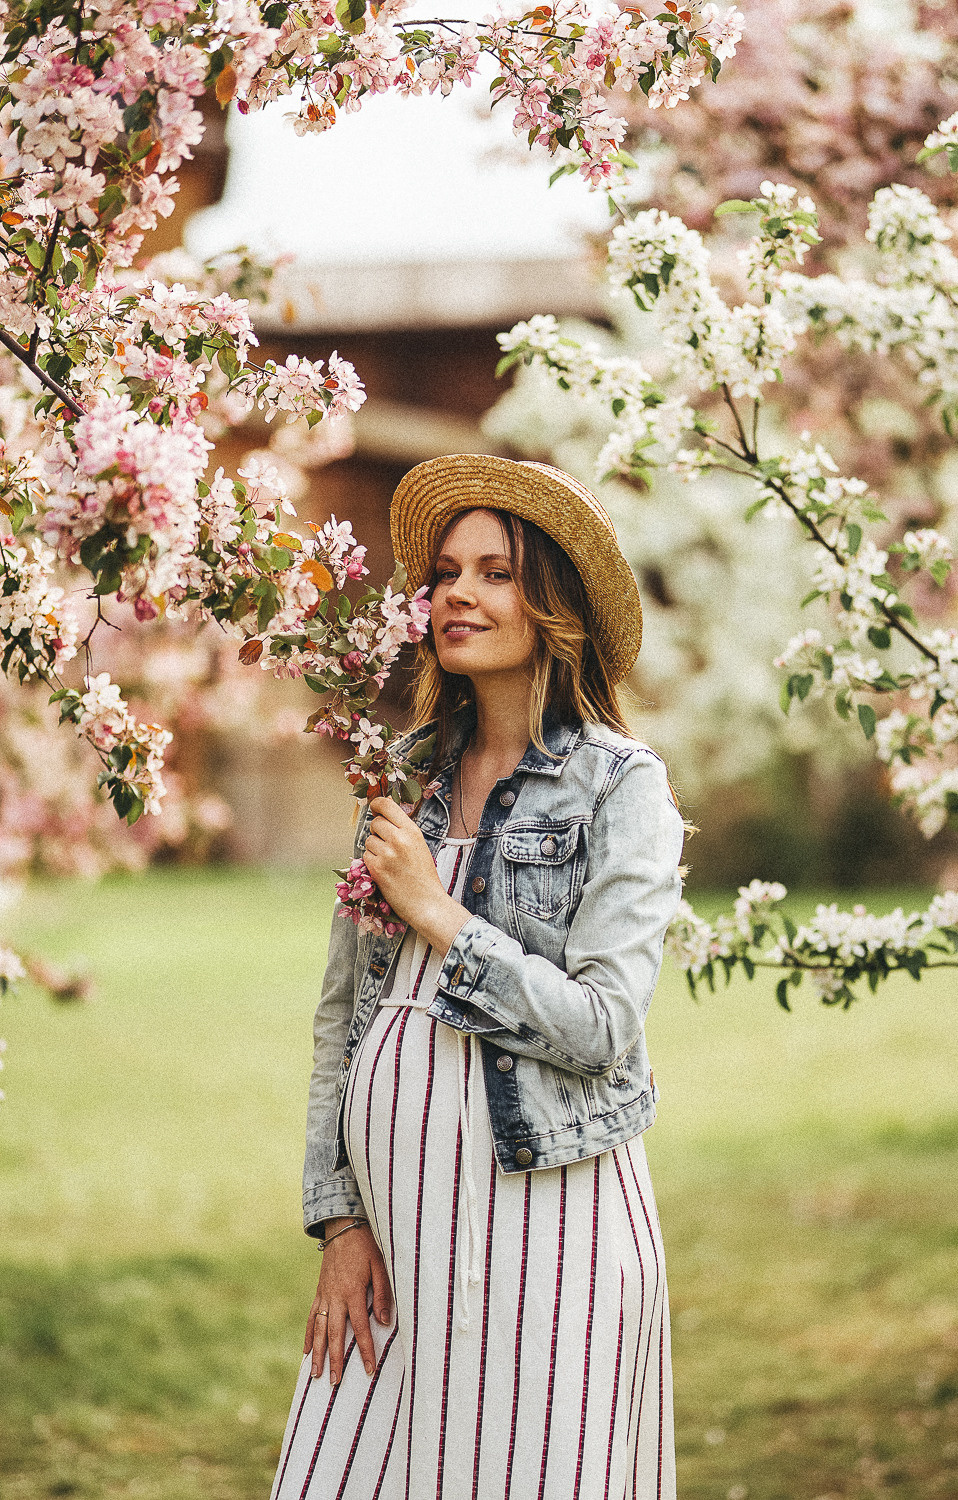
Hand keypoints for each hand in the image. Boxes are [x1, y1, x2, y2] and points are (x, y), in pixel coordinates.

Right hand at [304, 1220, 392, 1384]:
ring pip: (320, 1330)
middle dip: (336, 1360)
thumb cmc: (366, 1246)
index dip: (366, 1350)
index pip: (361, 1328)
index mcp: (353, 1292)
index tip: (368, 1370)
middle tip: (335, 1383)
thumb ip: (381, 1294)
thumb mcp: (380, 1266)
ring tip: (316, 1375)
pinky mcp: (319, 1292)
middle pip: (336, 1335)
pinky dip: (309, 1335)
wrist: (343, 1228)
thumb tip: (383, 1321)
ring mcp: (325, 1296)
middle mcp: (336, 1297)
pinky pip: (312, 1317)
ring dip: (318, 1353)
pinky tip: (306, 1351)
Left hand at [363, 797, 467, 951]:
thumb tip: (383, 815)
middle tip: (388, 845)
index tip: (375, 807)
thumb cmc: (424, 877)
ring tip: (389, 861)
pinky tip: (385, 871)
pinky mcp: (377, 868)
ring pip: (368, 840)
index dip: (377, 804)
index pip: (386, 805)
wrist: (427, 903)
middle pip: (375, 823)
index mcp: (412, 831)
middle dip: (377, 832)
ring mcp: (387, 854)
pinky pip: (365, 856)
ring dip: (374, 849)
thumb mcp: (419, 846)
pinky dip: (371, 862)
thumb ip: (403, 830)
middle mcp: (399, 839)